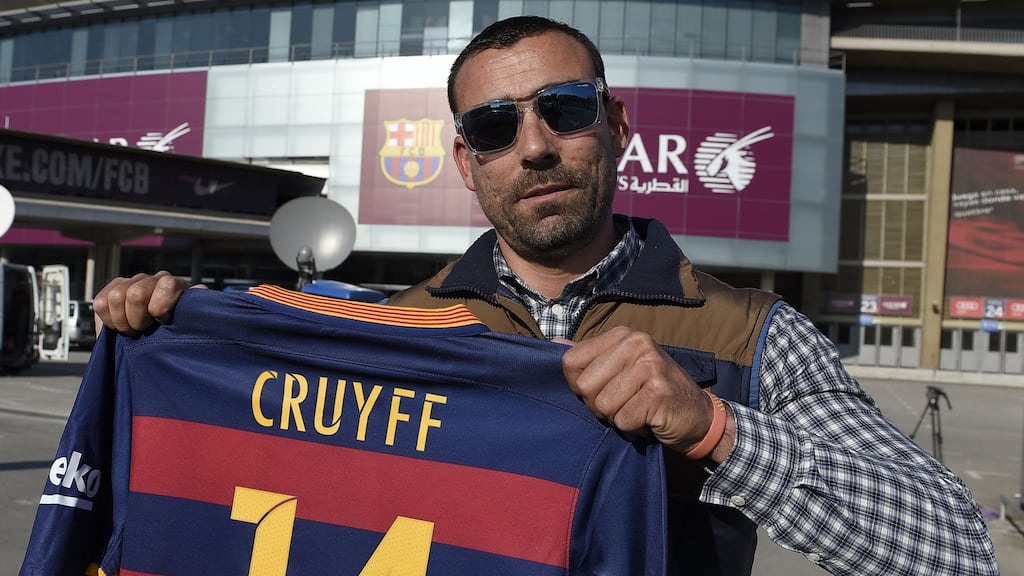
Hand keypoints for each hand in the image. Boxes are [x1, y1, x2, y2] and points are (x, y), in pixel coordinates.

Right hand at [93, 271, 199, 334]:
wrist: (154, 338)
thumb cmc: (174, 331)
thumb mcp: (188, 323)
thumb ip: (195, 308)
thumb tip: (202, 289)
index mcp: (174, 285)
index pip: (167, 284)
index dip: (160, 307)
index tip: (161, 322)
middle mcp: (153, 279)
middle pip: (136, 294)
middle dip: (137, 319)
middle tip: (142, 330)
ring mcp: (131, 282)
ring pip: (116, 296)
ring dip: (122, 320)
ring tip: (132, 330)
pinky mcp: (112, 288)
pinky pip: (101, 302)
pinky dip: (108, 319)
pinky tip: (119, 325)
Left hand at [560, 327, 734, 460]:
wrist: (699, 416)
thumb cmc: (653, 393)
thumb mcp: (621, 368)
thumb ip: (589, 356)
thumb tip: (555, 342)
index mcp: (623, 335)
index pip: (571, 362)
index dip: (581, 386)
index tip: (605, 389)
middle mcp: (637, 343)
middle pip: (584, 386)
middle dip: (599, 406)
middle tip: (626, 404)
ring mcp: (649, 366)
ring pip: (603, 406)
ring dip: (618, 418)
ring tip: (638, 411)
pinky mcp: (658, 392)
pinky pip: (622, 420)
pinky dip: (633, 429)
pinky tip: (649, 420)